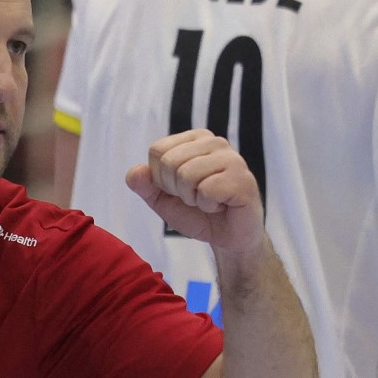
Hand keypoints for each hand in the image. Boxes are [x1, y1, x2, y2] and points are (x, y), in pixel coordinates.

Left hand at [126, 130, 263, 253]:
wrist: (228, 237)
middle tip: (196, 198)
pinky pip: (206, 190)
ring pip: (187, 175)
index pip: (157, 150)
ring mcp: (232, 158)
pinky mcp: (242, 179)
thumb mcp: (163, 201)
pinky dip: (208, 206)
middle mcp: (214, 142)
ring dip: (193, 199)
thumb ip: (146, 185)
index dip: (160, 178)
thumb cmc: (198, 214)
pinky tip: (221, 205)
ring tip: (209, 201)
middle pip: (169, 162)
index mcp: (195, 140)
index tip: (180, 189)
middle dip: (176, 190)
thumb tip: (134, 172)